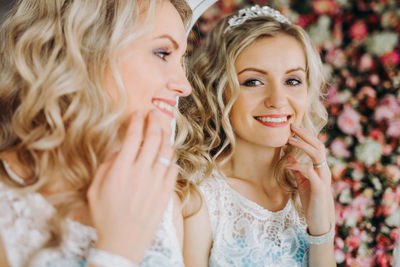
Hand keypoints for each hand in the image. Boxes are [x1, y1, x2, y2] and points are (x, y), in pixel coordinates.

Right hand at [87, 110, 176, 262]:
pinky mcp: (166, 193)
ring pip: (167, 151)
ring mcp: (156, 182)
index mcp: (121, 169)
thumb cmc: (105, 216)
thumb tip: (120, 152)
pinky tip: (167, 157)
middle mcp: (141, 172)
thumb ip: (107, 167)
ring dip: (166, 137)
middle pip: (153, 138)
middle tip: (155, 114)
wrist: (123, 242)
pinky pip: (173, 169)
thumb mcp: (95, 189)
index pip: (132, 137)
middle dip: (155, 121)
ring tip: (164, 130)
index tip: (138, 113)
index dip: (136, 121)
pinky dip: (171, 160)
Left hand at [286, 124, 334, 235]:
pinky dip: (297, 166)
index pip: (316, 146)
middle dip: (306, 134)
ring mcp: (323, 178)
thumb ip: (297, 170)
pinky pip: (309, 172)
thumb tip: (289, 157)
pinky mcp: (319, 188)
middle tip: (292, 126)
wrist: (318, 220)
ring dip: (302, 145)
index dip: (306, 136)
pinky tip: (287, 165)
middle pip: (319, 146)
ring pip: (317, 155)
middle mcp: (324, 170)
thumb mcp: (302, 183)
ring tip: (289, 139)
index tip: (293, 128)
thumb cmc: (311, 201)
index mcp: (320, 168)